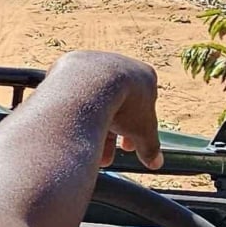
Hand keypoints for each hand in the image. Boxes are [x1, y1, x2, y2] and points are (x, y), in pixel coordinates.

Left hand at [49, 51, 163, 170]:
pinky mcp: (69, 65)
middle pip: (117, 103)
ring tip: (88, 152)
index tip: (128, 147)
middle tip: (107, 155)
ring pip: (94, 100)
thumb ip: (150, 146)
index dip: (137, 130)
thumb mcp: (142, 130)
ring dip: (93, 126)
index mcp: (143, 74)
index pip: (143, 106)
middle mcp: (119, 63)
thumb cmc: (123, 104)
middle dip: (113, 132)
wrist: (88, 83)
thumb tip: (156, 163)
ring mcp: (93, 62)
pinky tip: (73, 130)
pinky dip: (76, 111)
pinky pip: (75, 93)